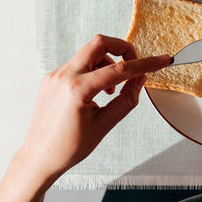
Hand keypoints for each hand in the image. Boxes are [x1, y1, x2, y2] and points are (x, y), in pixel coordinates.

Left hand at [14, 35, 170, 185]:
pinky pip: (78, 63)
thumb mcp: (104, 125)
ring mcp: (55, 75)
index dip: (145, 64)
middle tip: (134, 65)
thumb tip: (140, 80)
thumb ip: (126, 100)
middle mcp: (64, 76)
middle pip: (100, 42)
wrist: (39, 158)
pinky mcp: (52, 78)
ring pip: (89, 52)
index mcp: (77, 90)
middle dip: (123, 48)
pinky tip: (97, 90)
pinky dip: (94, 69)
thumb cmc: (68, 148)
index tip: (162, 60)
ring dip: (108, 61)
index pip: (120, 69)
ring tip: (112, 89)